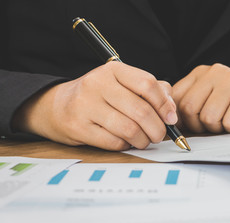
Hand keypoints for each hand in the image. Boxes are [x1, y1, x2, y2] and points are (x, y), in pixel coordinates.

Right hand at [12, 61, 176, 150]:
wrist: (58, 106)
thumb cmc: (100, 96)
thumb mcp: (123, 84)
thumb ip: (152, 91)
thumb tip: (171, 110)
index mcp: (113, 70)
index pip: (147, 84)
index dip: (165, 104)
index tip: (171, 118)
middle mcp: (98, 84)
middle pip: (141, 110)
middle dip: (158, 129)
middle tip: (160, 135)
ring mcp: (86, 105)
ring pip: (129, 129)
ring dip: (144, 140)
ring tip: (145, 140)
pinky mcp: (78, 127)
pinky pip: (114, 142)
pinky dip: (126, 145)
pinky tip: (126, 142)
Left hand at [173, 64, 229, 132]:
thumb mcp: (209, 99)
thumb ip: (189, 105)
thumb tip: (170, 122)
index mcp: (200, 73)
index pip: (176, 99)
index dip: (180, 118)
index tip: (191, 126)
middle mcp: (215, 72)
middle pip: (189, 109)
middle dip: (199, 126)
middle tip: (213, 126)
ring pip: (209, 117)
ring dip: (218, 128)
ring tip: (228, 121)